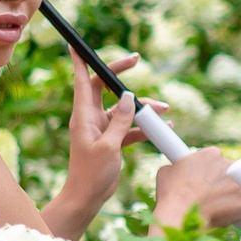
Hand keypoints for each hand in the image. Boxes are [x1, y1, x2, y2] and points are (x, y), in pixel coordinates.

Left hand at [61, 45, 148, 216]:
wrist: (88, 197)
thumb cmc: (91, 174)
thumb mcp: (109, 146)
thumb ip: (120, 121)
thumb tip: (129, 96)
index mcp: (83, 116)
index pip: (82, 81)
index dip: (80, 61)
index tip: (76, 43)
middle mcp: (91, 118)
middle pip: (106, 87)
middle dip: (121, 75)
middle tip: (136, 60)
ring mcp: (102, 128)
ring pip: (124, 109)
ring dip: (142, 107)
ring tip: (163, 111)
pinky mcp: (113, 140)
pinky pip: (130, 127)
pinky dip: (144, 127)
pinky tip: (162, 128)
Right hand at [153, 147, 240, 230]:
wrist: (180, 217)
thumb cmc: (170, 196)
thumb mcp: (166, 172)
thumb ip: (178, 167)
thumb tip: (177, 171)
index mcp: (211, 154)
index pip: (217, 161)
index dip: (211, 173)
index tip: (208, 181)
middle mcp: (230, 164)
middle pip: (232, 174)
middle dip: (224, 185)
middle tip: (212, 198)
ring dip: (234, 198)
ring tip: (219, 211)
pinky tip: (237, 219)